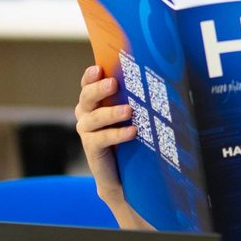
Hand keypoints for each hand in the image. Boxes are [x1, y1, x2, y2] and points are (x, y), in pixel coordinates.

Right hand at [75, 65, 135, 203]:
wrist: (122, 171)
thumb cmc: (130, 133)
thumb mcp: (130, 112)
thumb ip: (133, 96)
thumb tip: (155, 75)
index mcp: (93, 100)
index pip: (88, 84)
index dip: (90, 76)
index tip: (99, 68)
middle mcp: (86, 113)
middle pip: (87, 97)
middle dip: (99, 89)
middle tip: (113, 83)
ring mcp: (86, 131)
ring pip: (94, 118)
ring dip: (111, 113)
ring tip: (128, 110)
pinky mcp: (92, 148)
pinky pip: (102, 139)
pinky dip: (117, 134)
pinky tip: (132, 131)